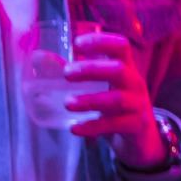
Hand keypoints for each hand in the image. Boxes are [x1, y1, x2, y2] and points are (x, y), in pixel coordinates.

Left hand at [66, 30, 167, 168]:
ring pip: (117, 99)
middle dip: (92, 69)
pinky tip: (75, 128)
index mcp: (126, 69)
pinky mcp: (135, 126)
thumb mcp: (99, 87)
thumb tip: (38, 56)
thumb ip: (74, 72)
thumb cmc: (116, 106)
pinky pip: (115, 125)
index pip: (120, 46)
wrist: (141, 139)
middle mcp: (134, 83)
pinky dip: (94, 126)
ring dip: (90, 100)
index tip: (77, 43)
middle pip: (119, 70)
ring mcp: (138, 105)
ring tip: (68, 103)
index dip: (101, 41)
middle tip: (67, 73)